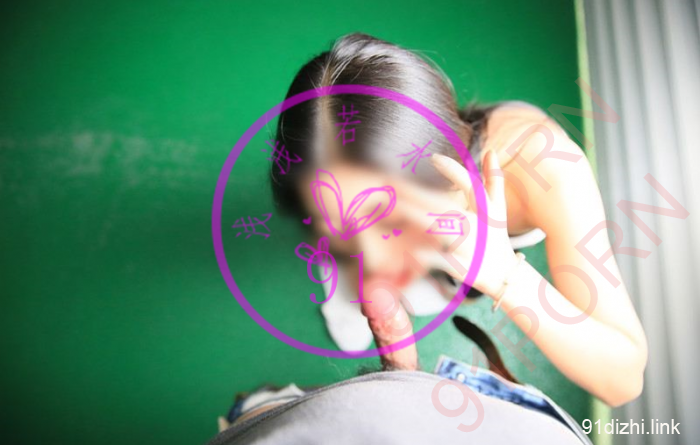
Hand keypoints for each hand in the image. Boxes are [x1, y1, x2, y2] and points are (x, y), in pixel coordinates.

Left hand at [399, 150, 518, 296]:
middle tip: (394, 183)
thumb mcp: (498, 208)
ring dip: (418, 217)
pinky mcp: (460, 267)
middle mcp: (477, 226)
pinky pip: (439, 260)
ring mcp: (469, 248)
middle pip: (446, 207)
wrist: (504, 275)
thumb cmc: (496, 237)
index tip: (432, 157)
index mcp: (486, 210)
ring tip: (395, 206)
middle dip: (420, 194)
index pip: (470, 185)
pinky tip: (407, 247)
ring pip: (441, 231)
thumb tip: (491, 150)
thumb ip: (494, 179)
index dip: (453, 170)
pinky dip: (425, 254)